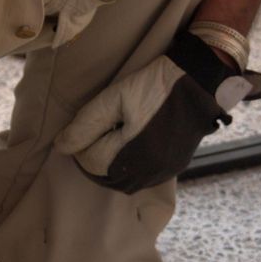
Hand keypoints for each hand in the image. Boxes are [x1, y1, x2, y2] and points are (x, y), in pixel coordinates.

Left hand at [54, 30, 260, 192]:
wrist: (198, 80)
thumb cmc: (154, 84)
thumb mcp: (114, 98)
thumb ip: (85, 125)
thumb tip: (61, 147)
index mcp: (134, 155)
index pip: (90, 162)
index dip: (82, 142)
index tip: (90, 122)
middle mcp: (150, 171)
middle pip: (104, 176)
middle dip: (94, 155)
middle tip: (100, 128)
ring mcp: (164, 172)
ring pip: (121, 181)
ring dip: (109, 163)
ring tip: (113, 134)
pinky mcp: (173, 168)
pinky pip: (141, 177)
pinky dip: (128, 166)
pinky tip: (130, 143)